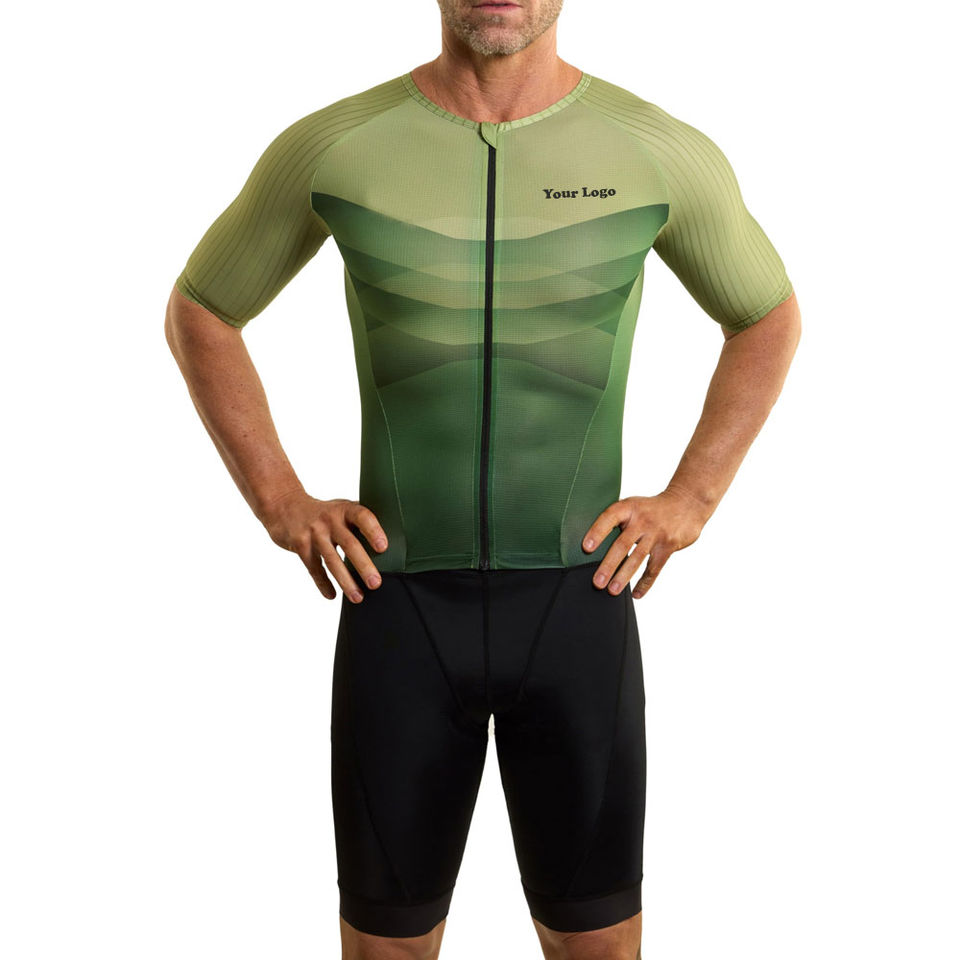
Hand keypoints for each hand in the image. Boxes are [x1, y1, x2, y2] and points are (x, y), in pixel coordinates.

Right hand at [258, 490, 387, 602]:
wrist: (284, 506)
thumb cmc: (322, 512)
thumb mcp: (341, 508)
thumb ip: (359, 521)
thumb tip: (389, 544)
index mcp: (345, 509)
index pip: (362, 517)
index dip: (373, 531)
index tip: (383, 548)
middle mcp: (330, 519)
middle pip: (349, 544)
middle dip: (363, 566)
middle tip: (376, 583)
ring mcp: (314, 532)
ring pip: (331, 560)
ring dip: (345, 581)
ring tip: (358, 597)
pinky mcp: (300, 545)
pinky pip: (314, 568)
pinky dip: (323, 583)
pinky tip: (332, 595)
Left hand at [581, 488, 710, 598]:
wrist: (686, 503)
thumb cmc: (651, 508)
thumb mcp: (633, 505)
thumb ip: (617, 520)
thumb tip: (591, 543)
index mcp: (628, 507)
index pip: (609, 518)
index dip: (597, 532)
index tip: (586, 548)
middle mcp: (642, 520)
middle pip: (622, 544)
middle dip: (609, 565)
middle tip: (597, 582)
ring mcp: (656, 533)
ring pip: (637, 558)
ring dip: (624, 576)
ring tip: (612, 590)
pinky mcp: (668, 546)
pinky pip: (654, 568)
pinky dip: (645, 583)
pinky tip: (636, 594)